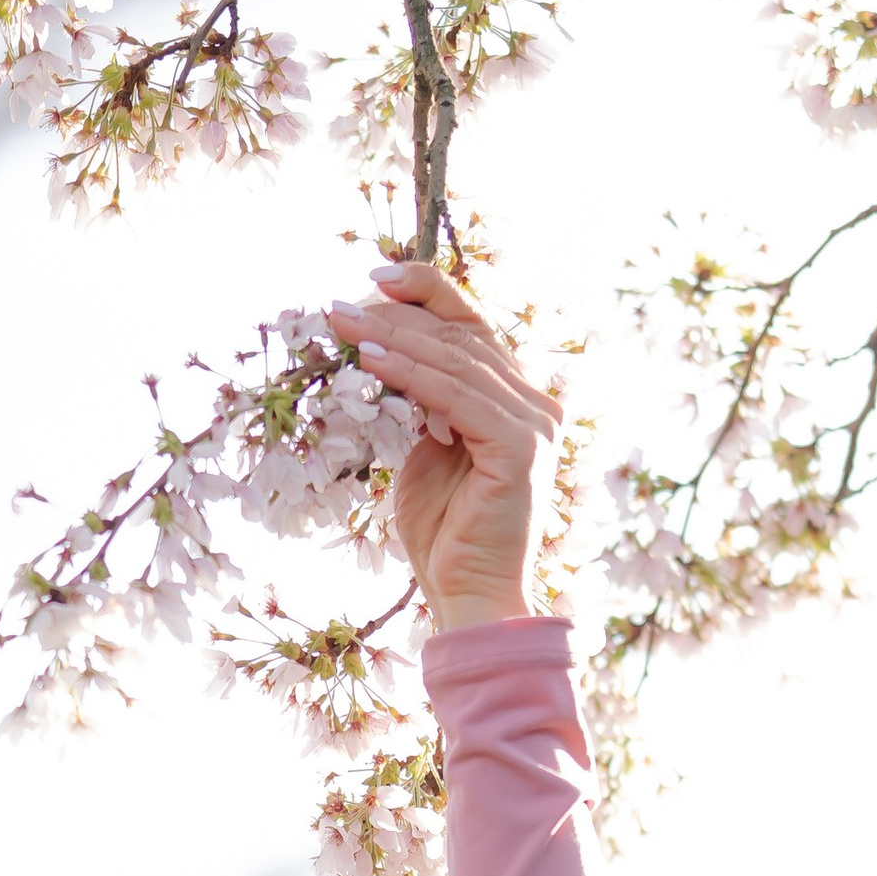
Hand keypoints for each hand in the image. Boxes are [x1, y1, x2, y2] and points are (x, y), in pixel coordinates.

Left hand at [327, 259, 559, 629]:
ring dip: (394, 339)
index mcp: (517, 401)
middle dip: (398, 316)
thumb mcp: (424, 454)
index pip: (474, 328)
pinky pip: (456, 397)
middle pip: (463, 336)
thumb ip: (420, 405)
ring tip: (344, 325)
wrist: (469, 597)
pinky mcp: (520, 448)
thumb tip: (383, 354)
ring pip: (457, 361)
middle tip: (340, 305)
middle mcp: (536, 405)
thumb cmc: (444, 535)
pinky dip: (410, 375)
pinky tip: (370, 361)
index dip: (428, 294)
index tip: (375, 278)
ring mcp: (534, 425)